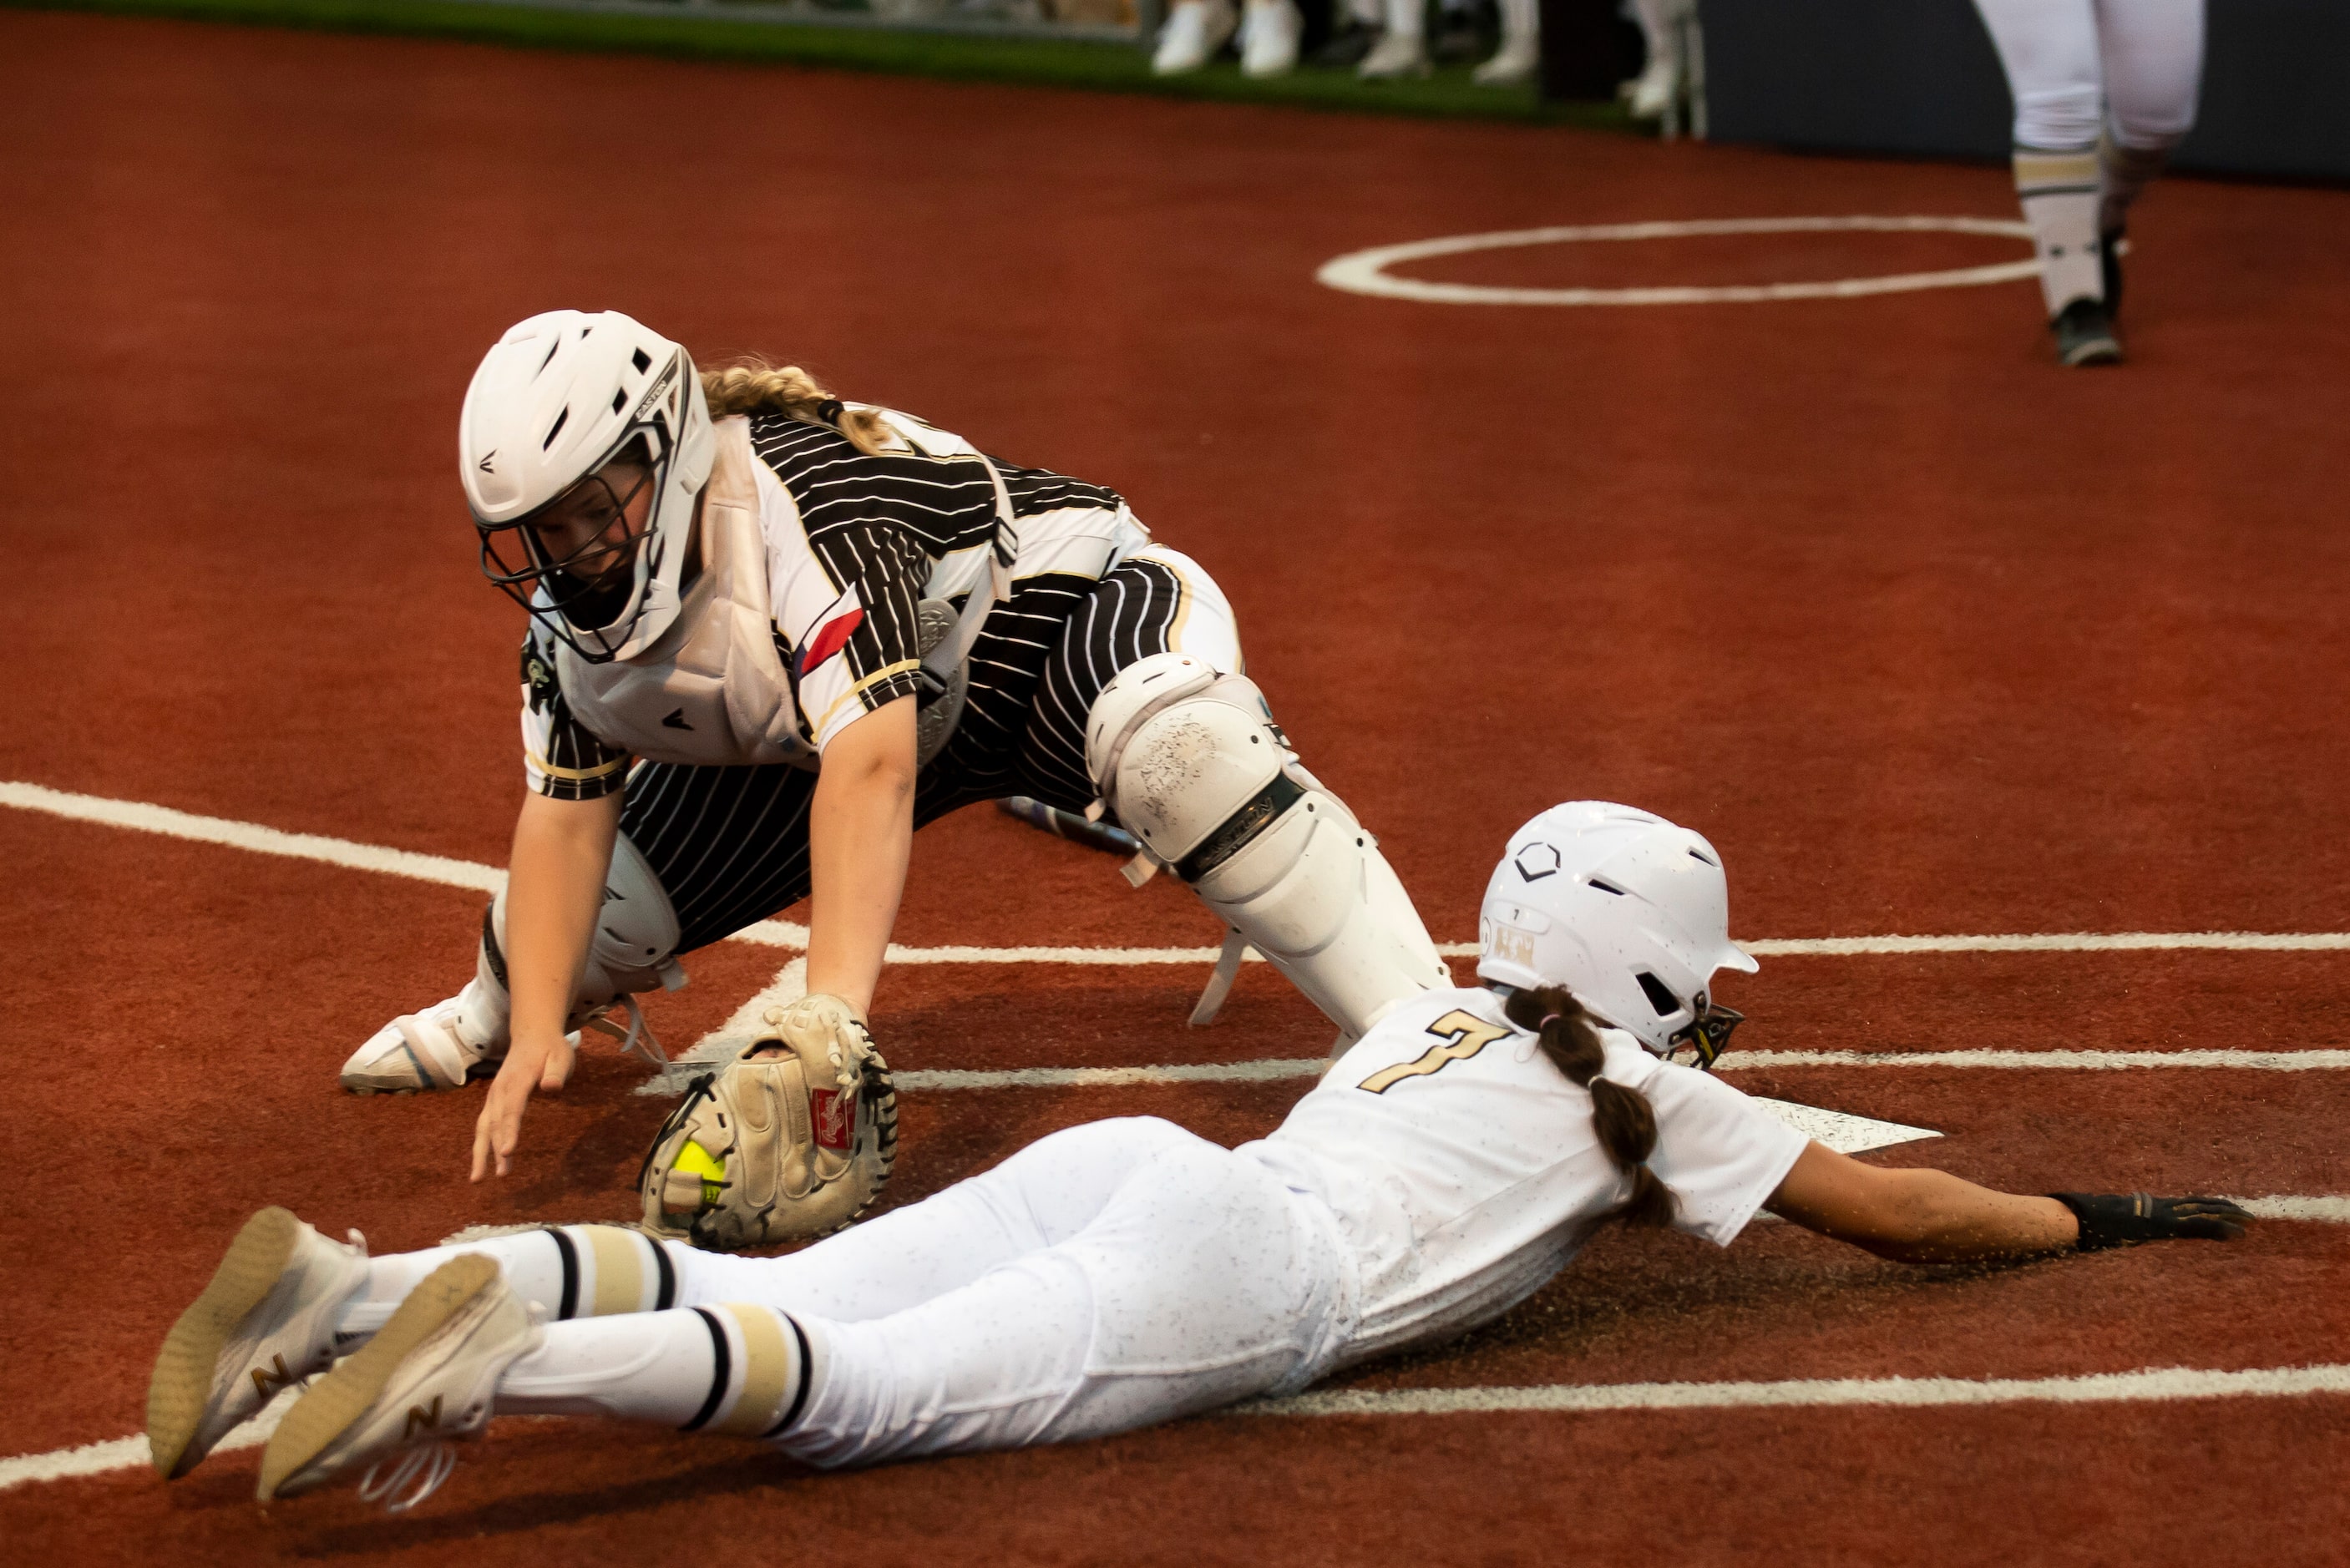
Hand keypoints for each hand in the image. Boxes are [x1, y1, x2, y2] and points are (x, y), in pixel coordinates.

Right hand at [470, 1031, 576, 1180]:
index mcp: (518, 1080)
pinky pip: (485, 1126)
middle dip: (495, 1150)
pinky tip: (482, 1164)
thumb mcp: (561, 1056)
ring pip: (484, 1127)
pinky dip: (481, 1145)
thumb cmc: (550, 1049)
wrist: (532, 1035)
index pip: (513, 1109)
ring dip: (482, 1153)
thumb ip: (557, 1073)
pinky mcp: (493, 1101)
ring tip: (478, 1179)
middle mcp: (501, 1090)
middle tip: (500, 1174)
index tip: (508, 1152)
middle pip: (496, 1123)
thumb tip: (552, 1088)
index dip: (510, 1131)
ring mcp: (494, 1096)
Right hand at [2052, 1192, 2253, 1249]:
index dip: (2207, 1205)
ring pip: (2204, 1212)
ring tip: (2251, 1221)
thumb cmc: (2093, 1223)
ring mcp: (2165, 1215)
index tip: (2225, 1208)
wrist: (2087, 1219)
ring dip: (2229, 1217)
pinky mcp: (2168, 1225)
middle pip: (2200, 1203)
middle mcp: (2162, 1207)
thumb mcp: (2110, 1223)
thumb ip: (2118, 1225)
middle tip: (2248, 1215)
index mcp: (2153, 1208)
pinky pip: (2199, 1227)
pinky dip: (2220, 1229)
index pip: (2187, 1203)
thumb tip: (2111, 1229)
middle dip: (2224, 1208)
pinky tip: (2238, 1234)